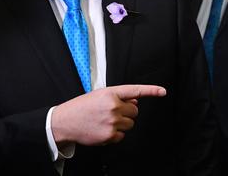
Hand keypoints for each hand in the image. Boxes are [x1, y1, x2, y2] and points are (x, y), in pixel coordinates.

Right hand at [51, 84, 165, 145]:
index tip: (163, 91)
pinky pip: (122, 136)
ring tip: (105, 121)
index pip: (135, 90)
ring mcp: (112, 121)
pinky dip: (115, 134)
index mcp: (111, 93)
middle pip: (135, 111)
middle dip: (127, 112)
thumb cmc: (82, 107)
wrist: (64, 122)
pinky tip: (103, 129)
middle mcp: (113, 106)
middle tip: (111, 112)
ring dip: (122, 123)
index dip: (151, 90)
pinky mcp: (110, 135)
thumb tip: (136, 101)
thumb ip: (119, 97)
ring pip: (130, 124)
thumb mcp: (100, 95)